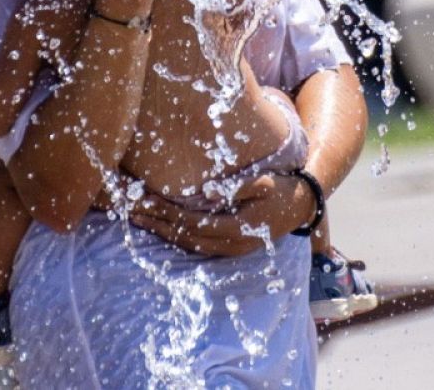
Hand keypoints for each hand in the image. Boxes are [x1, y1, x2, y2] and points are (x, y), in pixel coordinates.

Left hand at [128, 171, 311, 256]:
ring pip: (189, 245)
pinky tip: (162, 228)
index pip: (192, 223)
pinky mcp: (230, 249)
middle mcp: (232, 245)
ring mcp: (232, 250)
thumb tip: (207, 191)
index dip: (167, 213)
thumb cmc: (281, 188)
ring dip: (163, 232)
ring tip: (139, 219)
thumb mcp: (264, 182)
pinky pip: (197, 246)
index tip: (145, 201)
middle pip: (185, 237)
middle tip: (131, 211)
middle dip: (157, 224)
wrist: (301, 205)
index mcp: (237, 229)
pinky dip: (177, 237)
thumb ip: (238, 187)